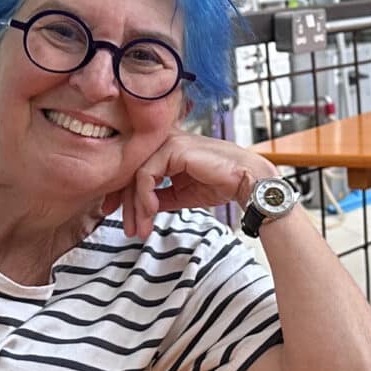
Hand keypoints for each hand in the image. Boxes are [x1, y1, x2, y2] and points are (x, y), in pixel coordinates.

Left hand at [104, 133, 279, 238]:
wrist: (246, 182)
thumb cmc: (222, 183)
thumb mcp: (182, 194)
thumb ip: (161, 197)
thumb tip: (142, 209)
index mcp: (167, 149)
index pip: (135, 170)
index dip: (125, 196)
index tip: (124, 219)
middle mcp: (165, 141)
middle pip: (131, 172)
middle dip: (127, 205)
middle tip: (129, 229)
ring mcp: (168, 142)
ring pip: (136, 175)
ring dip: (136, 206)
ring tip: (141, 227)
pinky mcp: (173, 149)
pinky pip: (146, 175)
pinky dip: (145, 196)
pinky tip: (152, 211)